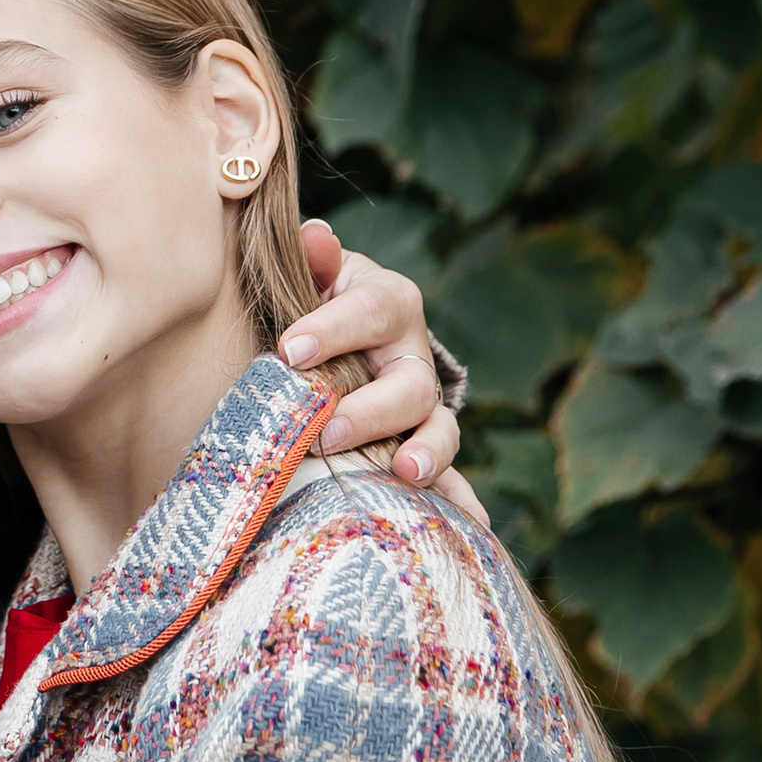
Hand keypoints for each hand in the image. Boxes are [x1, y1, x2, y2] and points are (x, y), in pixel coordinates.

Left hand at [284, 223, 484, 520]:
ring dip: (427, 452)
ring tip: (404, 472)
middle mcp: (414, 353)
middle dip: (370, 409)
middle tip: (324, 430)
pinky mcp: (421, 442)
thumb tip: (314, 235)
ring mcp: (423, 403)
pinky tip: (471, 526)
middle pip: (409, 384)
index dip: (331, 330)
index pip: (366, 312)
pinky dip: (463, 501)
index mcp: (388, 302)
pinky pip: (451, 476)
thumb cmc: (315, 299)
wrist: (339, 330)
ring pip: (438, 427)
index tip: (289, 351)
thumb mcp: (314, 275)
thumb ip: (313, 260)